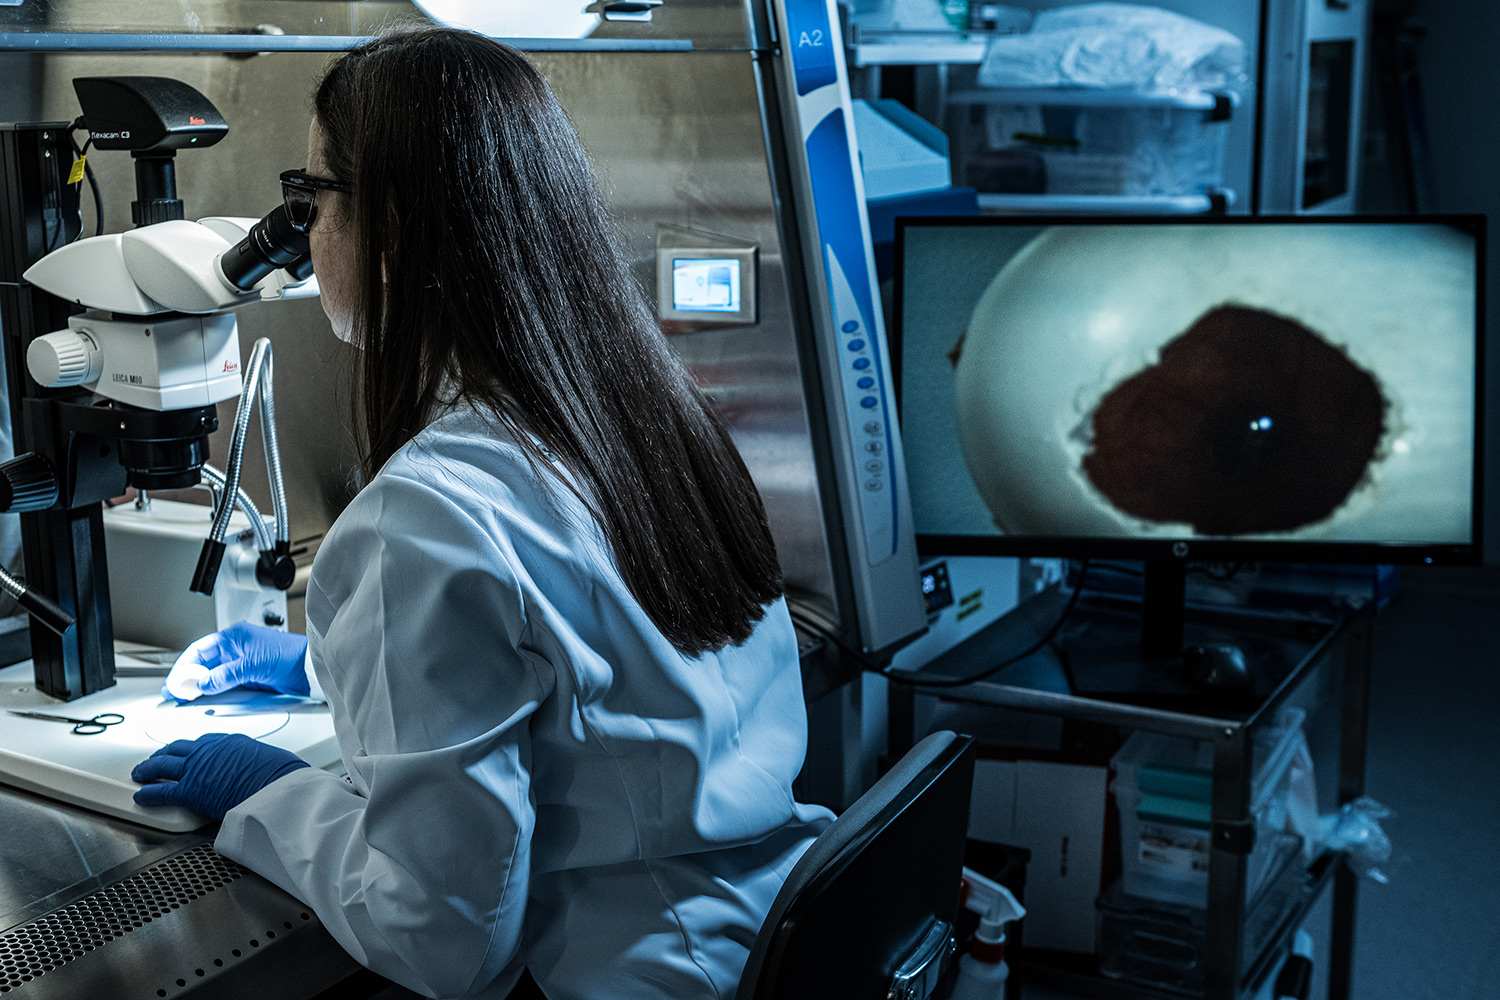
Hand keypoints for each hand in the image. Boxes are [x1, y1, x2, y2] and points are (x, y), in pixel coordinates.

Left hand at [132, 733, 309, 820]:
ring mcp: (196, 769)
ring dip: (148, 768)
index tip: (187, 751)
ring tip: (140, 772)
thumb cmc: (279, 774)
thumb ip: (255, 761)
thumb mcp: (270, 758)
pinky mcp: (189, 791)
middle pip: (177, 749)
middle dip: (164, 753)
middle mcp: (208, 751)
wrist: (273, 786)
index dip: (191, 748)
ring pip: (162, 765)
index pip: (203, 742)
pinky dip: (147, 794)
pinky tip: (140, 796)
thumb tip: (262, 768)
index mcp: (228, 742)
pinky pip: (161, 791)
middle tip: (156, 757)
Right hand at [163, 621, 309, 701]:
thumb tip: (203, 685)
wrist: (310, 668)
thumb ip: (226, 675)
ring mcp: (241, 662)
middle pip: (202, 664)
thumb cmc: (289, 655)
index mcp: (233, 637)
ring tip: (184, 698)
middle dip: (186, 678)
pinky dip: (212, 690)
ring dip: (198, 686)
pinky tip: (204, 698)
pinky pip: (223, 683)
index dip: (183, 667)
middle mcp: (235, 648)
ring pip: (211, 675)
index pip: (198, 650)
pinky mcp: (248, 676)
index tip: (173, 683)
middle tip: (173, 694)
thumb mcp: (252, 665)